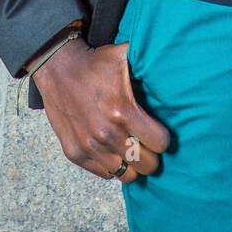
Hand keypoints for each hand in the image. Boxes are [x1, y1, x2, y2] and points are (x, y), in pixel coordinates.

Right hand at [31, 36, 170, 181]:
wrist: (57, 68)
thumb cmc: (95, 62)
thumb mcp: (125, 55)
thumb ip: (149, 61)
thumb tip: (175, 63)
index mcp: (122, 110)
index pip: (159, 143)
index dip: (162, 137)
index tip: (157, 130)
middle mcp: (106, 133)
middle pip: (147, 165)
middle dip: (150, 154)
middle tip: (146, 142)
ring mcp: (89, 146)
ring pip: (127, 175)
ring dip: (132, 163)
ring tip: (130, 148)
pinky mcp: (74, 153)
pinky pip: (105, 174)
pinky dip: (111, 165)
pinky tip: (112, 149)